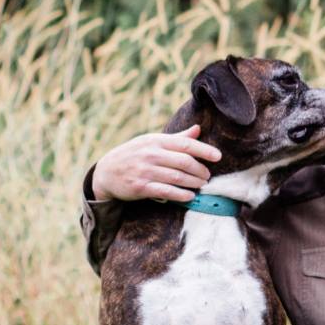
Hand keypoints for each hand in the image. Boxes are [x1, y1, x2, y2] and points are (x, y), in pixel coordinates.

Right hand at [91, 125, 220, 202]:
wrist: (106, 172)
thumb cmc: (135, 155)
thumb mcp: (152, 142)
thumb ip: (176, 138)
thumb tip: (198, 129)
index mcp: (156, 141)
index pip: (185, 144)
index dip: (204, 150)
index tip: (218, 156)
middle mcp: (151, 154)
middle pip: (184, 162)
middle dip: (200, 170)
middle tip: (207, 176)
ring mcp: (145, 171)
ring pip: (177, 177)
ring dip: (193, 183)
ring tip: (202, 185)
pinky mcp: (140, 187)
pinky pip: (165, 191)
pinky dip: (180, 194)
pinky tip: (189, 196)